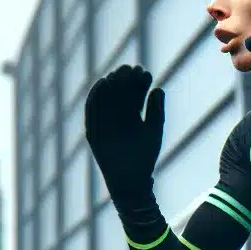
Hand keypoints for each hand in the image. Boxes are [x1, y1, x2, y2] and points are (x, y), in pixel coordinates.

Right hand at [84, 65, 164, 211]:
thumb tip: (159, 89)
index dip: (138, 83)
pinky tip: (103, 83)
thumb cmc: (145, 156)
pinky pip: (91, 111)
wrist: (132, 181)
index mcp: (130, 117)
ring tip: (120, 73)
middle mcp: (116, 119)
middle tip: (132, 68)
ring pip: (106, 100)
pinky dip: (95, 96)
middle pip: (120, 94)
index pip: (134, 95)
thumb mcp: (153, 131)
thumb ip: (156, 111)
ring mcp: (103, 125)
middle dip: (124, 80)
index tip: (145, 72)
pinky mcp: (92, 132)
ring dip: (112, 85)